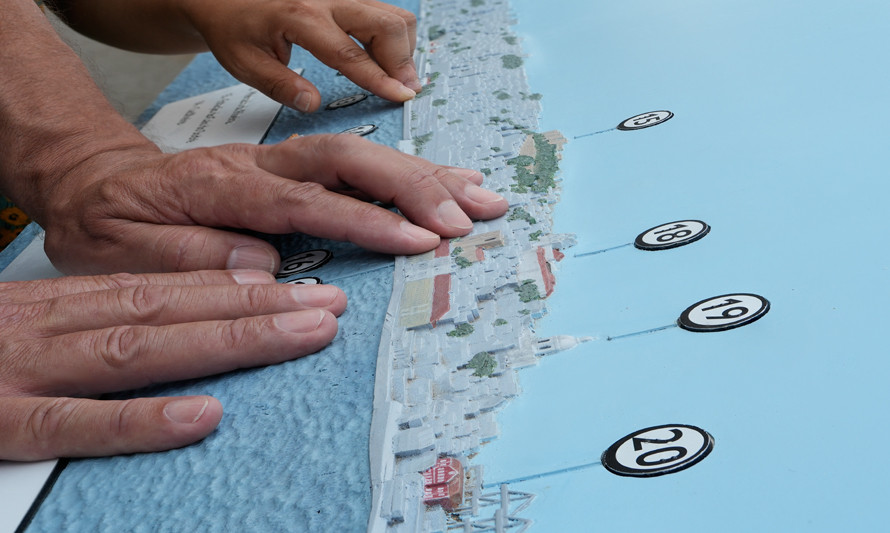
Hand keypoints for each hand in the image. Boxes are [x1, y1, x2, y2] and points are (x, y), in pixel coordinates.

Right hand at [0, 269, 346, 459]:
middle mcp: (51, 327)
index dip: (237, 287)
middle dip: (256, 308)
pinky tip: (201, 417)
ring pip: (139, 351)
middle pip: (170, 311)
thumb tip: (182, 333)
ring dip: (226, 340)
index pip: (163, 289)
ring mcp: (23, 372)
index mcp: (61, 304)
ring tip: (297, 334)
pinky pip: (73, 423)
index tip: (298, 288)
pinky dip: (139, 420)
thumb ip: (96, 325)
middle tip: (327, 307)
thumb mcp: (28, 325)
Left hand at [41, 134, 507, 274]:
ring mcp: (276, 161)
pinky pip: (355, 164)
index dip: (365, 219)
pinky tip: (444, 185)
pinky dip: (405, 174)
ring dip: (424, 175)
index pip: (305, 199)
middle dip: (413, 185)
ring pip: (360, 156)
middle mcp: (258, 164)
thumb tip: (262, 267)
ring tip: (482, 196)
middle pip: (346, 160)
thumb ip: (190, 255)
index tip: (418, 241)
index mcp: (219, 185)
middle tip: (469, 215)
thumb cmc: (107, 222)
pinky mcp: (289, 168)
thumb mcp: (122, 249)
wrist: (92, 183)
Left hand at [186, 0, 420, 110]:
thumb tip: (312, 104)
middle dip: (402, 61)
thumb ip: (280, 85)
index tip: (401, 97)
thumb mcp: (245, 63)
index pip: (351, 54)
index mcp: (300, 15)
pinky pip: (385, 12)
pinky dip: (393, 37)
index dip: (380, 79)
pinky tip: (384, 59)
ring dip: (402, 48)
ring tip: (395, 77)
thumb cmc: (233, 27)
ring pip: (393, 15)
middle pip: (387, 25)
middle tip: (405, 91)